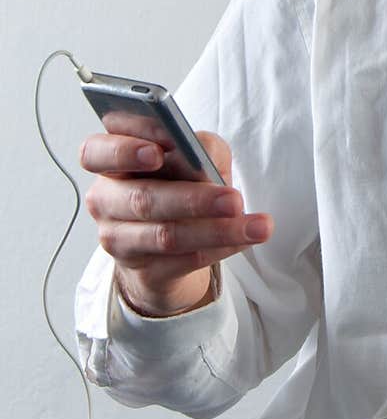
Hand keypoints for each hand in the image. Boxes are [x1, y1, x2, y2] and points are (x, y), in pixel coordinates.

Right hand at [80, 130, 273, 316]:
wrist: (169, 243)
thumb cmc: (178, 182)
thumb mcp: (191, 157)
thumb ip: (196, 147)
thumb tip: (203, 155)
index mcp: (109, 163)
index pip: (96, 152)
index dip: (125, 149)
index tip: (160, 150)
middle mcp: (105, 201)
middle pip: (141, 199)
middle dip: (192, 199)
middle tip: (233, 199)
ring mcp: (119, 240)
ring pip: (167, 236)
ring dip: (219, 231)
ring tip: (258, 226)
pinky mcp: (143, 271)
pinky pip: (185, 260)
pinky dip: (220, 248)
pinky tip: (245, 240)